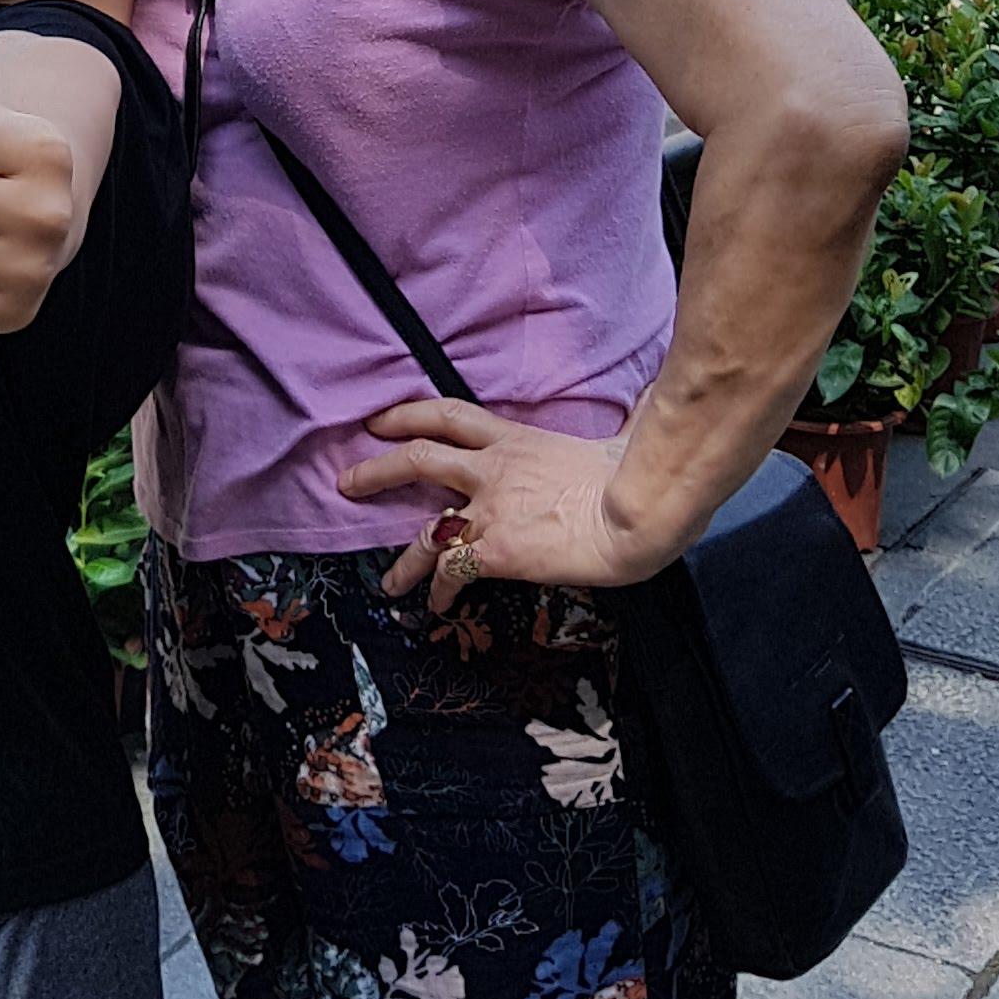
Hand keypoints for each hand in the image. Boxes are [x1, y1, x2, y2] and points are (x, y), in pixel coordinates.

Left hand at [338, 396, 674, 612]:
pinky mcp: (496, 550)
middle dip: (377, 470)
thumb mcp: (613, 438)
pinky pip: (452, 572)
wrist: (636, 514)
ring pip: (426, 528)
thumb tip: (650, 392)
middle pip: (418, 458)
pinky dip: (440, 592)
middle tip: (347, 482)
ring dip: (402, 558)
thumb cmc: (636, 478)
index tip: (380, 419)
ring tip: (385, 580)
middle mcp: (494, 469)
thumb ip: (619, 416)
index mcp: (517, 440)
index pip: (450, 414)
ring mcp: (491, 510)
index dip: (408, 413)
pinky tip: (437, 606)